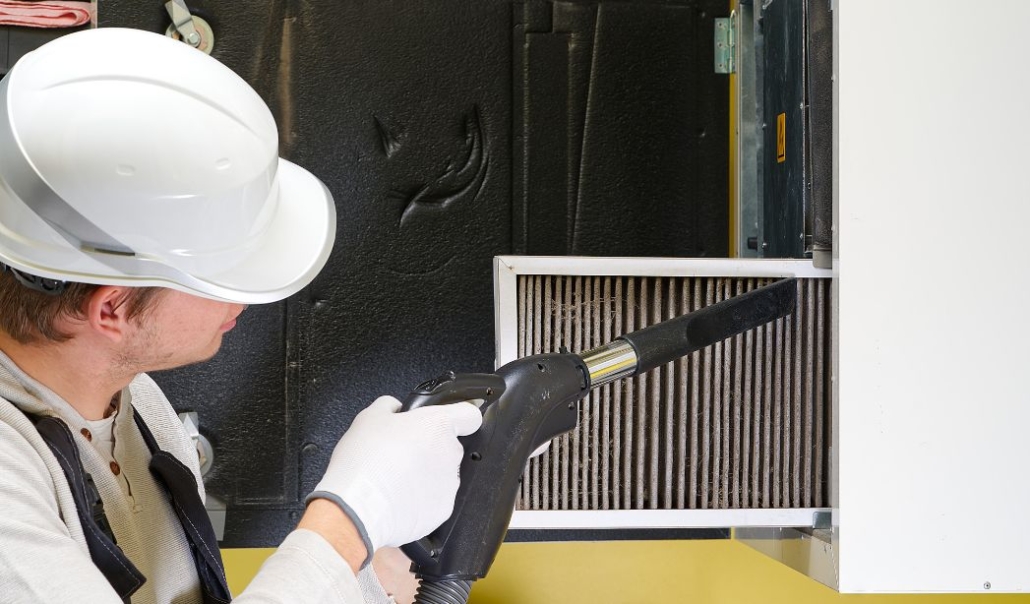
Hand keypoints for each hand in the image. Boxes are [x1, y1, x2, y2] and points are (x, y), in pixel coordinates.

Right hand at [307, 395, 482, 566]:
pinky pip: (435, 500)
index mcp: (438, 425)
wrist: (357, 508)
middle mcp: (450, 453)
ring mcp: (449, 483)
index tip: (446, 423)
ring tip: (395, 480)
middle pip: (447, 447)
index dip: (459, 418)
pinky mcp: (443, 510)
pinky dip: (421, 500)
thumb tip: (395, 409)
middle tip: (400, 455)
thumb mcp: (369, 417)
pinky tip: (398, 498)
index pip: (469, 416)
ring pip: (441, 474)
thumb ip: (389, 406)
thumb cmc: (364, 461)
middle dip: (428, 449)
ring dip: (424, 476)